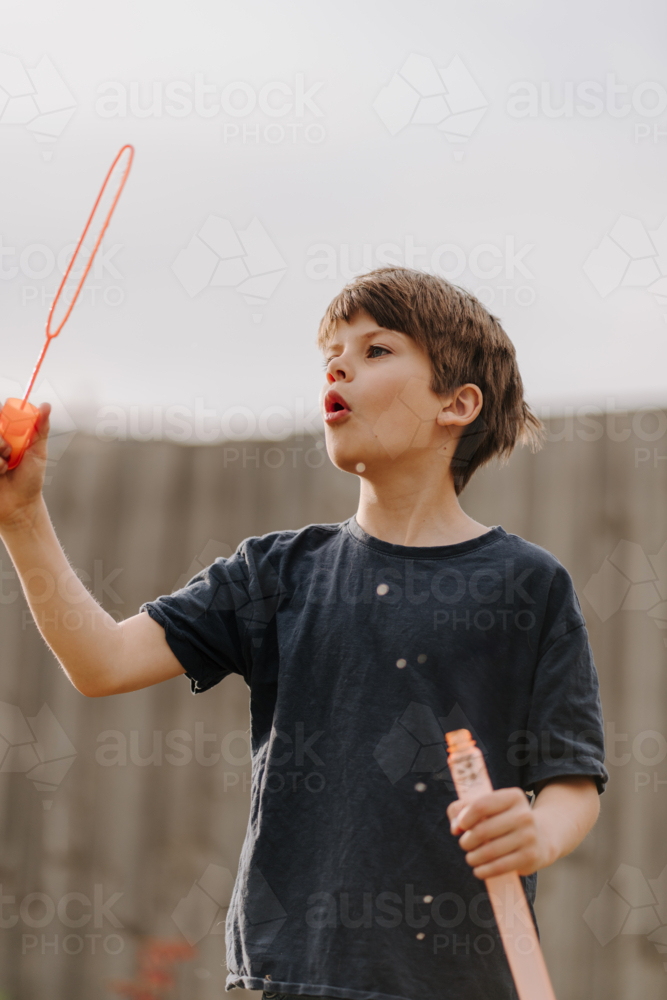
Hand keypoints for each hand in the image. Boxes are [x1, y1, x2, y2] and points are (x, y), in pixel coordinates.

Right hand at [0, 401, 50, 531]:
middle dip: (0, 440)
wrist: (20, 506)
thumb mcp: (38, 452)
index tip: (7, 428)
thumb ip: (40, 428)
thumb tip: (46, 405)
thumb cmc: (30, 479)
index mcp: (6, 435)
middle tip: (8, 451)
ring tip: (5, 467)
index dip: (1, 416)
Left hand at [447, 788, 553, 879]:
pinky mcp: (530, 856)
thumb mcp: (489, 807)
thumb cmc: (505, 820)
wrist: (541, 838)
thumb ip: (463, 809)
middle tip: (464, 844)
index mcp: (513, 797)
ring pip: (490, 851)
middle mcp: (524, 815)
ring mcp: (529, 836)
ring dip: (473, 857)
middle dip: (467, 841)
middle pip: (483, 830)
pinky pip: (500, 866)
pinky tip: (478, 870)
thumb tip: (455, 827)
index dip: (465, 817)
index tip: (460, 826)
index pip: (481, 805)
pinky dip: (484, 870)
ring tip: (471, 857)